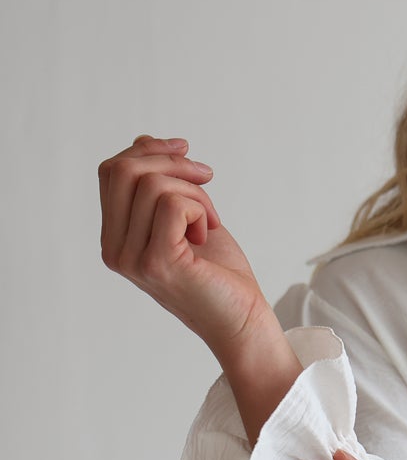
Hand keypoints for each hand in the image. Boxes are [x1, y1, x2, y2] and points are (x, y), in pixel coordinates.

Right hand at [98, 134, 272, 358]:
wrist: (242, 319)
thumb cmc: (218, 271)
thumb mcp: (186, 215)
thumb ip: (159, 184)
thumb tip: (142, 140)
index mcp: (115, 237)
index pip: (111, 172)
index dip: (149, 150)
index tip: (186, 149)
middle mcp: (114, 249)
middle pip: (123, 171)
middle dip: (172, 162)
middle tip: (206, 178)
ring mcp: (131, 258)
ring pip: (152, 185)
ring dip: (194, 193)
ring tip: (209, 222)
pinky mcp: (157, 262)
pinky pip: (172, 204)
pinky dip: (199, 209)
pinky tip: (207, 234)